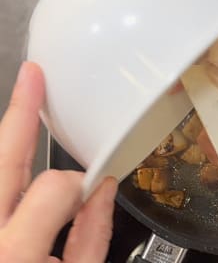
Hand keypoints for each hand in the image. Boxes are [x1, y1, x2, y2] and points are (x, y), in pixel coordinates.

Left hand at [0, 62, 117, 262]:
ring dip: (10, 139)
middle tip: (32, 78)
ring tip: (23, 107)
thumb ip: (91, 237)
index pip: (56, 188)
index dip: (80, 178)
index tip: (93, 169)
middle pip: (4, 160)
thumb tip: (102, 191)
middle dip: (19, 115)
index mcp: (16, 252)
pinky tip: (18, 155)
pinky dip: (9, 170)